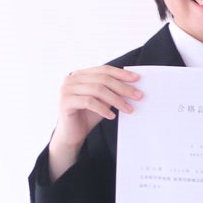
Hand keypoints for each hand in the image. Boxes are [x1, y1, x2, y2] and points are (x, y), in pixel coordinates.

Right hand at [48, 65, 141, 180]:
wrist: (72, 133)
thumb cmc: (89, 115)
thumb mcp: (103, 100)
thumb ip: (113, 91)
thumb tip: (133, 86)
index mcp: (81, 74)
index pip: (104, 70)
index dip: (121, 74)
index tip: (137, 79)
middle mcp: (72, 79)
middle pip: (102, 79)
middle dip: (123, 88)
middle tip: (138, 96)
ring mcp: (66, 89)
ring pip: (97, 90)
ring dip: (116, 100)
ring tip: (129, 109)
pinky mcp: (65, 102)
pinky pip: (88, 102)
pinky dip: (103, 109)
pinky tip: (112, 116)